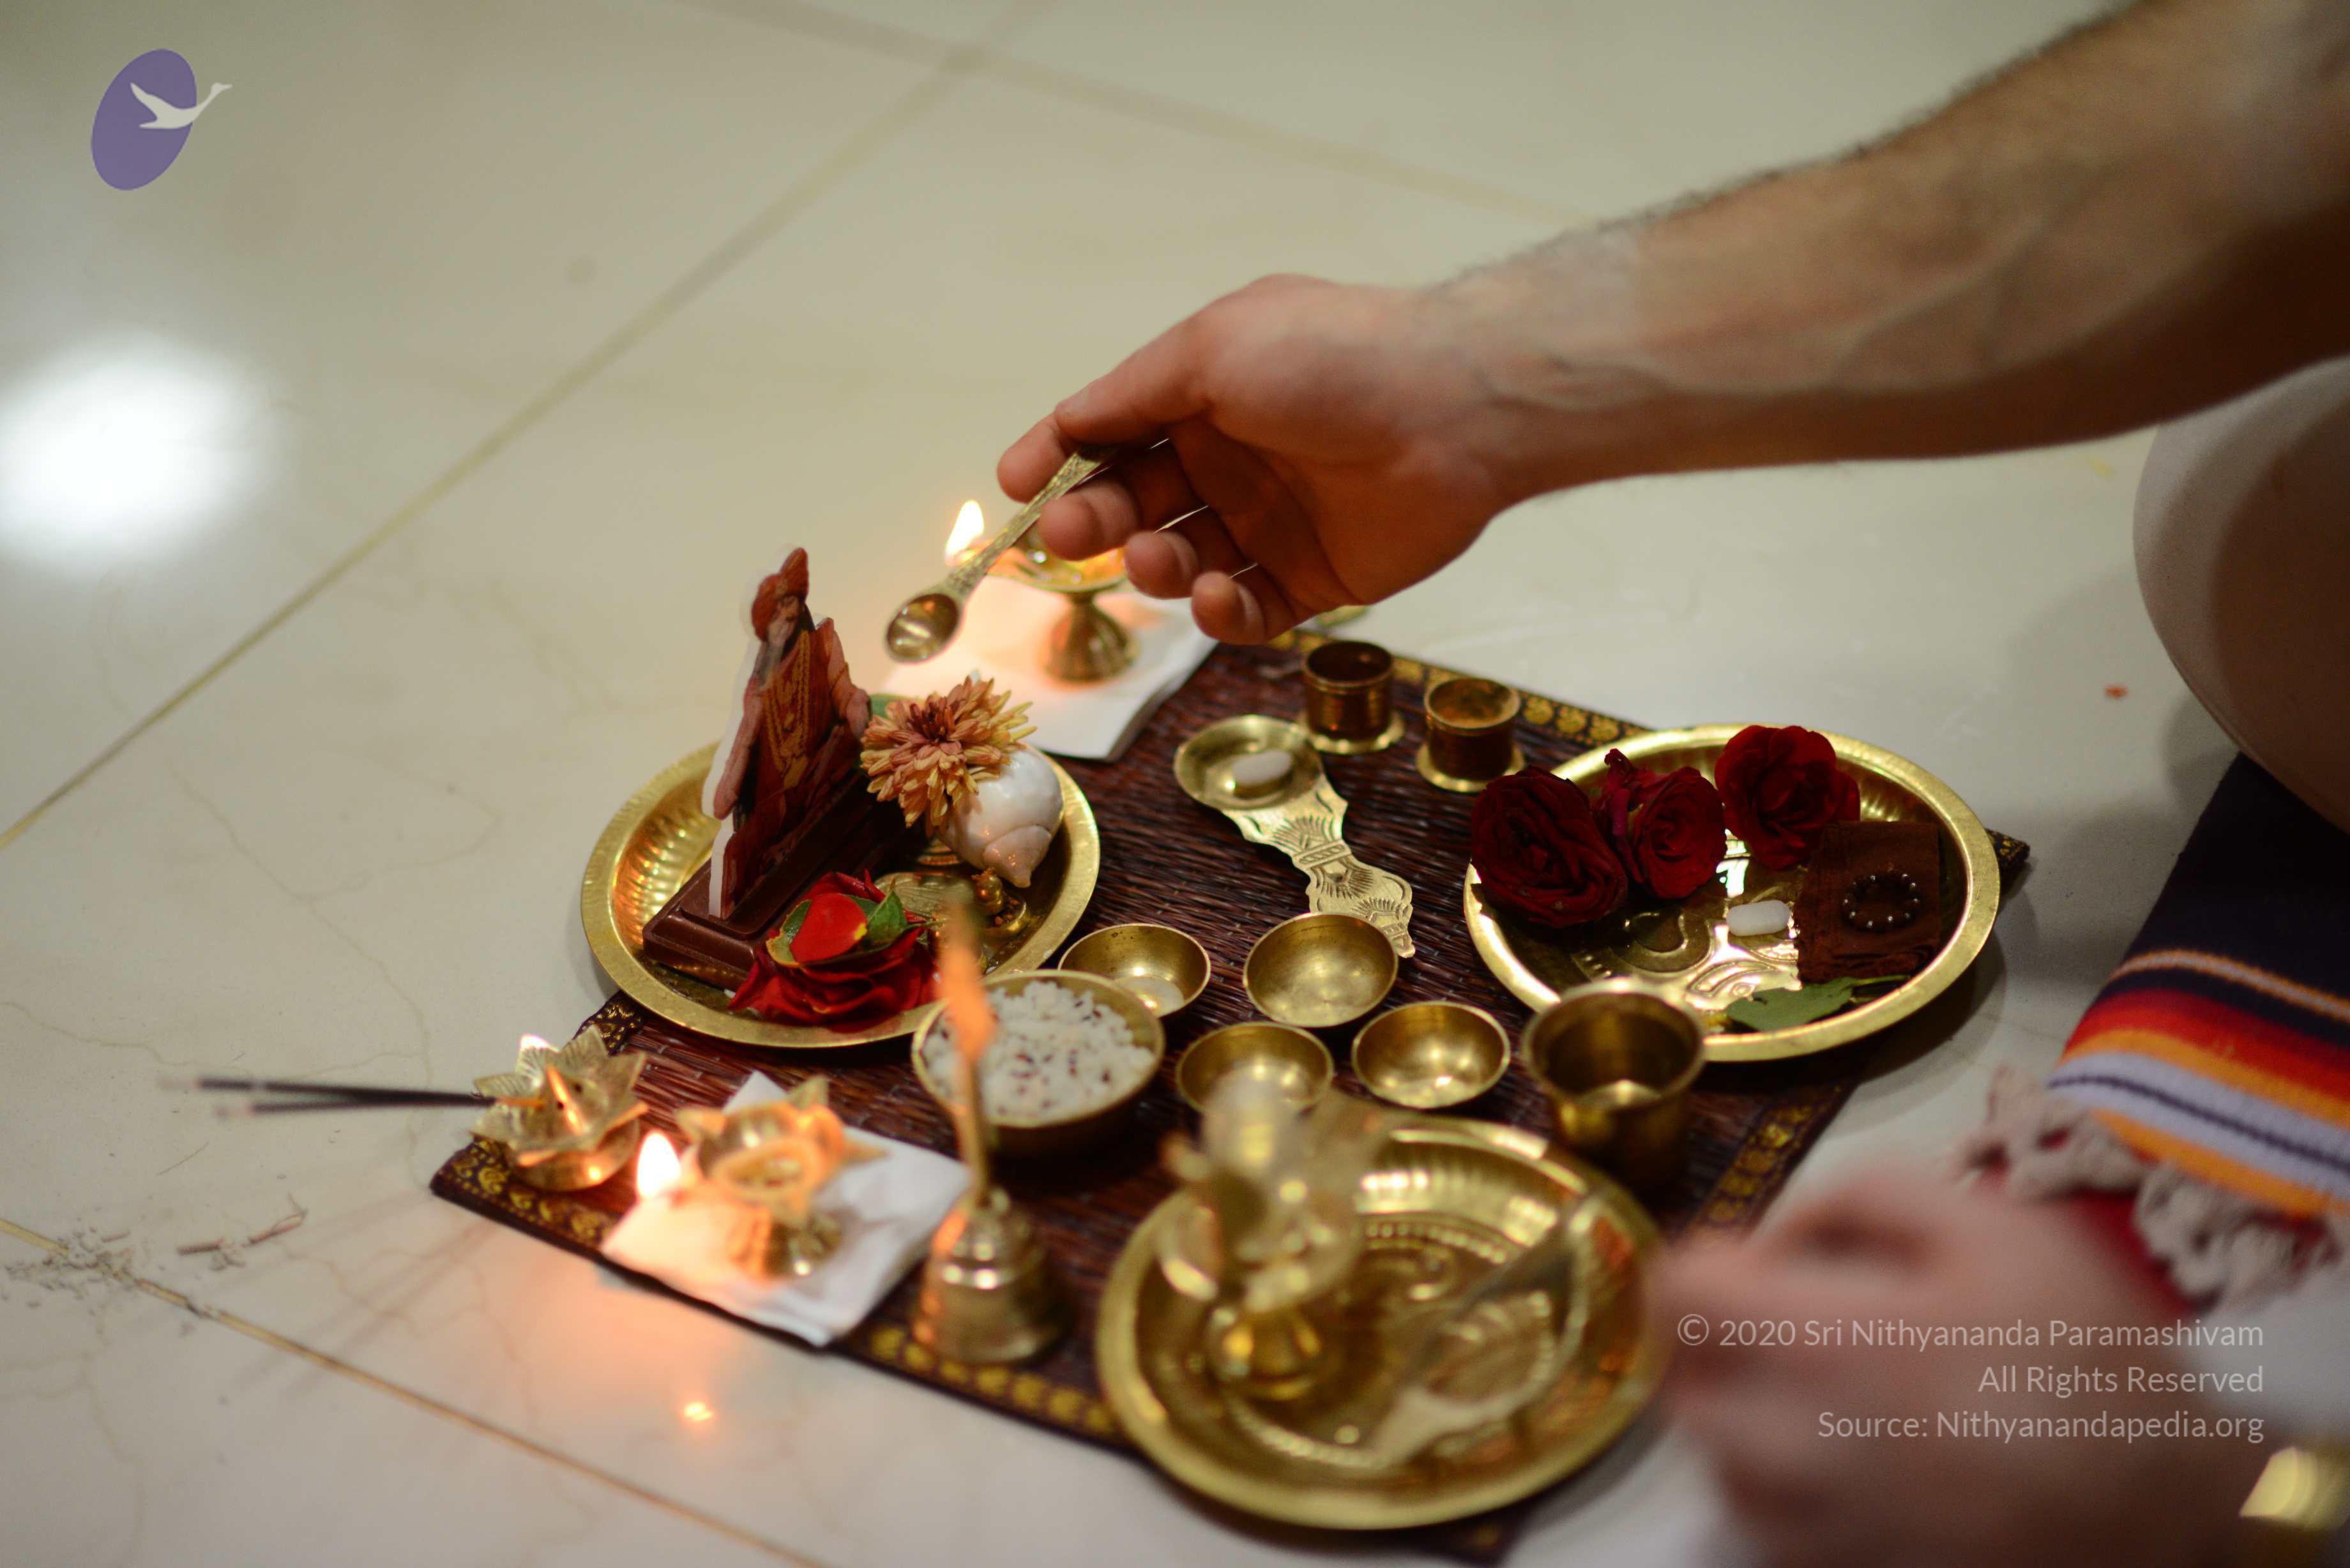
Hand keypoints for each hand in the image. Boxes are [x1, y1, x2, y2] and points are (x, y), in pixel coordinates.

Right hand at [996, 275, 1536, 642]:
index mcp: (1204, 389)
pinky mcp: (1314, 576)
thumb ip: (1133, 392)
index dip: (1058, 457)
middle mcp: (1232, 456)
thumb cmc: (1332, 359)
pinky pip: (1246, 609)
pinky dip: (1220, 610)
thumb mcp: (1214, 348)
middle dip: (1093, 520)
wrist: (1455, 411)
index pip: (1110, 430)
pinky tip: (1220, 594)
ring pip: (1182, 562)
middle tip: (1071, 536)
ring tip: (1160, 558)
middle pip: (1135, 502)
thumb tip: (1066, 424)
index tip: (1014, 487)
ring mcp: (1271, 520)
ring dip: (1154, 566)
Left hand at [1653, 1172, 2265, 1567]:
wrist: (2177, 1496)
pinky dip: (1780, 1488)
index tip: (1747, 1260)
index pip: (1679, 1296)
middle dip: (1707, 1347)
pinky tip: (1841, 1458)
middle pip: (1683, 1393)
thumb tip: (1778, 1234)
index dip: (1700, 1261)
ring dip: (1736, 1420)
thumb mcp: (1988, 1219)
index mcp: (1836, 1346)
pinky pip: (1773, 1531)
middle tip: (1766, 1322)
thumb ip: (1857, 1196)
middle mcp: (1808, 1450)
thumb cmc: (2084, 1347)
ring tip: (1805, 1391)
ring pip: (1718, 1471)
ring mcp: (1828, 1529)